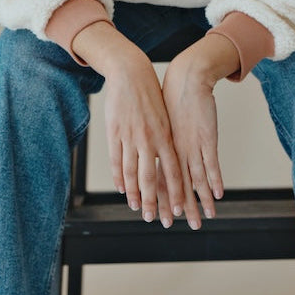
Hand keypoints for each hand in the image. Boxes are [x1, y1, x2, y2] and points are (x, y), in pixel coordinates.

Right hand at [72, 23, 184, 224]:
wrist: (131, 73)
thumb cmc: (150, 95)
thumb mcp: (164, 118)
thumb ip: (166, 139)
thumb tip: (170, 160)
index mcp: (165, 136)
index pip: (172, 171)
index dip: (175, 192)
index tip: (179, 210)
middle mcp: (149, 140)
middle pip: (152, 178)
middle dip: (156, 202)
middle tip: (158, 220)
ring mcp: (131, 137)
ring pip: (133, 173)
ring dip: (136, 194)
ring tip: (138, 209)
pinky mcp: (115, 133)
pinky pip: (117, 160)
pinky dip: (119, 177)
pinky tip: (122, 190)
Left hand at [162, 34, 239, 227]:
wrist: (185, 79)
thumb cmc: (171, 100)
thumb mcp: (157, 122)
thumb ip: (157, 141)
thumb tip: (151, 155)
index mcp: (160, 147)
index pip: (158, 180)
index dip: (160, 200)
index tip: (160, 217)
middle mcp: (174, 150)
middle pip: (174, 185)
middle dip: (177, 208)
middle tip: (178, 227)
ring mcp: (191, 145)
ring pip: (193, 180)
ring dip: (199, 201)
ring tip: (202, 220)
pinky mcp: (206, 138)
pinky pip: (211, 164)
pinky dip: (214, 181)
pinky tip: (218, 195)